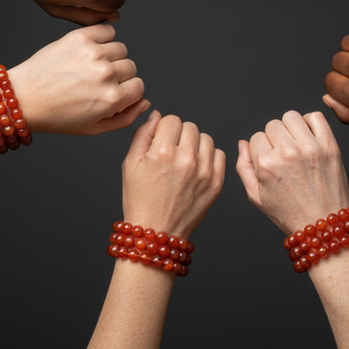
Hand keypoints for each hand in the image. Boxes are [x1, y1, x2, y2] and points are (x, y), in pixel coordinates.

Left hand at [7, 25, 147, 134]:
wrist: (22, 98)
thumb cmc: (56, 115)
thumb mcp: (94, 128)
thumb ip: (126, 118)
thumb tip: (145, 102)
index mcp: (111, 99)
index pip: (139, 86)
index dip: (126, 91)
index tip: (111, 92)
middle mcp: (105, 75)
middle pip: (131, 67)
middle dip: (118, 75)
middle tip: (95, 81)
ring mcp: (93, 53)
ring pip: (121, 49)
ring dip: (110, 56)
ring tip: (90, 66)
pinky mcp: (80, 37)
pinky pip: (108, 30)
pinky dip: (103, 37)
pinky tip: (89, 50)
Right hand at [121, 113, 224, 238]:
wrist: (156, 233)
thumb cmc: (140, 200)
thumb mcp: (130, 164)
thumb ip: (142, 134)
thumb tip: (156, 115)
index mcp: (162, 153)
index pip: (171, 119)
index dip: (163, 129)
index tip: (160, 143)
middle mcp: (185, 160)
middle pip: (189, 127)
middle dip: (179, 136)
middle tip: (171, 153)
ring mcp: (204, 172)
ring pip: (205, 138)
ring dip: (195, 145)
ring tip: (183, 161)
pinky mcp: (216, 183)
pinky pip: (219, 154)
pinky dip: (208, 157)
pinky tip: (196, 168)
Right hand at [236, 110, 348, 233]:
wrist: (323, 225)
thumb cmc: (289, 213)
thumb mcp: (256, 196)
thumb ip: (243, 167)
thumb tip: (242, 143)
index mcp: (266, 164)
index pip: (255, 137)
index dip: (261, 149)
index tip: (271, 162)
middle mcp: (287, 153)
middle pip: (272, 125)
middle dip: (274, 138)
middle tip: (283, 155)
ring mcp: (310, 147)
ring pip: (291, 117)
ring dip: (290, 128)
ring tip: (295, 144)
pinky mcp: (329, 146)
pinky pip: (316, 116)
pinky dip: (311, 122)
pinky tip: (309, 137)